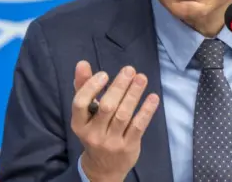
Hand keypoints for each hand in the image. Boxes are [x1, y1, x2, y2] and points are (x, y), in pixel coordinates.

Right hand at [71, 61, 159, 181]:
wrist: (103, 168)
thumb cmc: (94, 131)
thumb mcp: (85, 113)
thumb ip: (83, 87)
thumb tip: (82, 63)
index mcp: (79, 124)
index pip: (80, 103)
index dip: (92, 87)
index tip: (105, 74)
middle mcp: (93, 134)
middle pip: (106, 107)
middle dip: (119, 87)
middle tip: (130, 70)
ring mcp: (111, 142)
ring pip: (123, 115)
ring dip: (133, 95)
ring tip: (141, 78)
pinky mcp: (128, 147)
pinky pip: (138, 126)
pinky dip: (146, 111)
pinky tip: (153, 97)